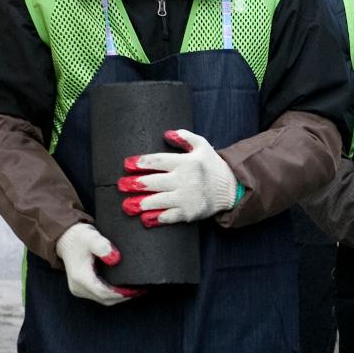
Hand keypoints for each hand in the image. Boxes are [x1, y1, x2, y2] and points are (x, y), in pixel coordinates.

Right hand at [55, 223, 141, 305]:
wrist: (65, 238)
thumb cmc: (78, 237)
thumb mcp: (90, 237)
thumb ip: (102, 246)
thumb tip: (115, 259)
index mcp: (80, 277)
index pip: (104, 292)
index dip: (121, 293)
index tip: (136, 289)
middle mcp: (78, 287)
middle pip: (105, 299)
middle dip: (123, 296)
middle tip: (141, 290)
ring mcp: (79, 289)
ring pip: (103, 299)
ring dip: (119, 297)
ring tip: (135, 290)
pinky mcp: (82, 288)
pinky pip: (100, 296)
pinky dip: (112, 294)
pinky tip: (124, 288)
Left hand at [118, 129, 237, 225]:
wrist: (232, 188)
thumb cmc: (212, 165)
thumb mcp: (202, 145)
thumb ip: (184, 137)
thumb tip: (166, 133)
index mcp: (185, 162)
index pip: (158, 161)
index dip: (141, 162)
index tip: (127, 164)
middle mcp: (185, 180)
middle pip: (154, 182)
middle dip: (136, 184)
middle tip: (121, 185)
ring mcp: (187, 198)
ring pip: (159, 201)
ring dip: (141, 203)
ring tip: (127, 205)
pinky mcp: (190, 213)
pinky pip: (170, 216)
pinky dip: (157, 218)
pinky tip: (145, 219)